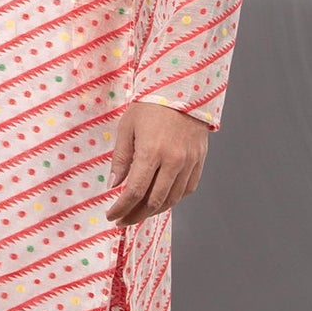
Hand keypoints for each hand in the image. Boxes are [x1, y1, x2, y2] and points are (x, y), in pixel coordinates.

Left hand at [104, 101, 209, 225]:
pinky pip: (187, 189)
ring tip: (139, 213)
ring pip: (172, 199)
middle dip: (135, 215)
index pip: (134, 191)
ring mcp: (189, 162)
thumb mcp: (127, 127)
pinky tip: (161, 200)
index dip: (121, 208)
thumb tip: (114, 185)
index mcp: (151, 152)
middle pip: (153, 201)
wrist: (183, 90)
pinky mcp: (199, 161)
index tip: (112, 215)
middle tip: (123, 220)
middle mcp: (173, 160)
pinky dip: (173, 199)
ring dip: (154, 211)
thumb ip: (121, 158)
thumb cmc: (150, 106)